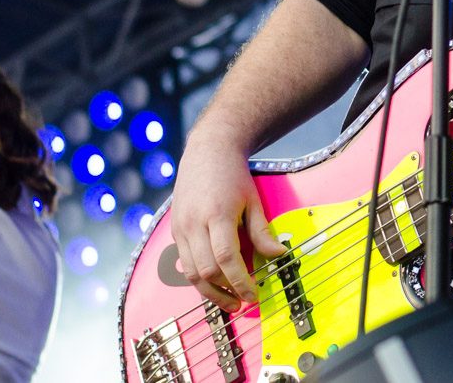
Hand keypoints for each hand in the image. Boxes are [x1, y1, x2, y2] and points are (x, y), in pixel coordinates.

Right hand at [168, 134, 286, 310]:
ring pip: (190, 272)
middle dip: (225, 292)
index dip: (240, 281)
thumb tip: (278, 255)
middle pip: (206, 271)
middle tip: (243, 302)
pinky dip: (198, 278)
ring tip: (229, 301)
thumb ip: (262, 231)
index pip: (226, 259)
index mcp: (217, 215)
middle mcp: (194, 223)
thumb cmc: (233, 175)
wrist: (208, 151)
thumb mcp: (253, 200)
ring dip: (209, 291)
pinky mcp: (174, 230)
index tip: (253, 295)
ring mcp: (181, 227)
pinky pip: (183, 263)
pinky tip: (213, 284)